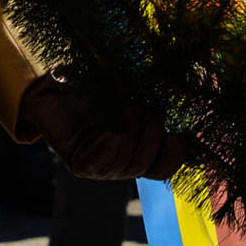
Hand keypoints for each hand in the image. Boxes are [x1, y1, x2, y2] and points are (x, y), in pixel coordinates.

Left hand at [19, 74, 191, 180]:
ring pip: (134, 160)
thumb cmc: (93, 79)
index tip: (178, 129)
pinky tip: (117, 117)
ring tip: (128, 105)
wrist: (48, 80)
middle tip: (146, 104)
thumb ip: (159, 92)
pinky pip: (110, 156)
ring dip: (138, 129)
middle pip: (152, 163)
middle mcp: (117, 165)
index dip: (176, 151)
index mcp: (133, 150)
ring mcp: (98, 167)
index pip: (164, 166)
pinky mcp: (80, 164)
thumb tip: (198, 81)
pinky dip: (119, 135)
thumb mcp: (132, 87)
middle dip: (156, 131)